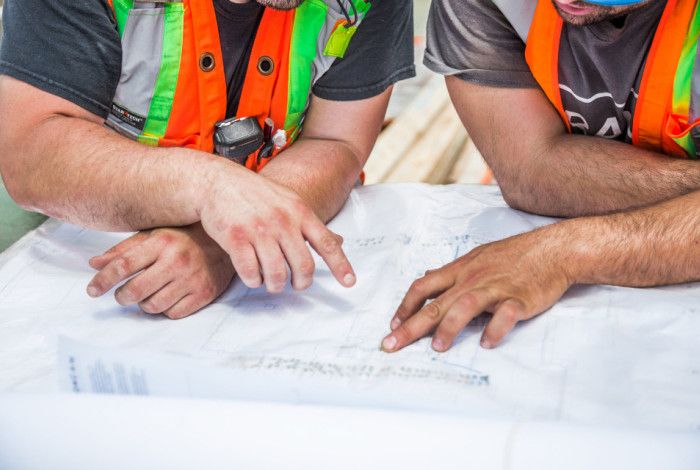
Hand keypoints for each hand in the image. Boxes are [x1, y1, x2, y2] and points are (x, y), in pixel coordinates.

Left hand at [86, 224, 234, 318]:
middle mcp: (177, 261)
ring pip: (152, 306)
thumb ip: (124, 249)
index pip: (122, 266)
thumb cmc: (184, 237)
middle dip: (122, 296)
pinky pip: (173, 314)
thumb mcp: (154, 235)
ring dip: (144, 304)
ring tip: (148, 294)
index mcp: (162, 242)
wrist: (227, 243)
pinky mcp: (204, 294)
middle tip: (122, 294)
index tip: (92, 291)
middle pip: (134, 291)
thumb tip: (94, 264)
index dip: (102, 281)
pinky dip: (165, 310)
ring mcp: (192, 279)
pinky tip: (168, 297)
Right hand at [197, 163, 355, 292]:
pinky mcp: (236, 238)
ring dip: (275, 285)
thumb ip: (312, 224)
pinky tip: (252, 276)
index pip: (326, 243)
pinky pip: (250, 273)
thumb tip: (339, 242)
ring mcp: (259, 230)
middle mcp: (283, 221)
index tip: (350, 283)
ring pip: (277, 275)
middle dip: (302, 283)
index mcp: (300, 212)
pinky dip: (253, 281)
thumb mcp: (290, 202)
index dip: (340, 266)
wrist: (218, 182)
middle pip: (303, 267)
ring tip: (271, 282)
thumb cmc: (257, 195)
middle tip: (297, 285)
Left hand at [381, 225, 574, 351]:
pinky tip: (486, 344)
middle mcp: (473, 279)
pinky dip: (495, 329)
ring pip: (465, 306)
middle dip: (411, 326)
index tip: (393, 324)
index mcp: (461, 270)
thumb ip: (452, 272)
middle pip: (436, 302)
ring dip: (449, 328)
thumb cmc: (514, 255)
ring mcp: (496, 288)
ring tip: (437, 348)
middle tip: (391, 345)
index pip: (423, 286)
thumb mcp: (476, 257)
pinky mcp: (520, 298)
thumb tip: (427, 277)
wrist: (552, 250)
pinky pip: (505, 314)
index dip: (405, 306)